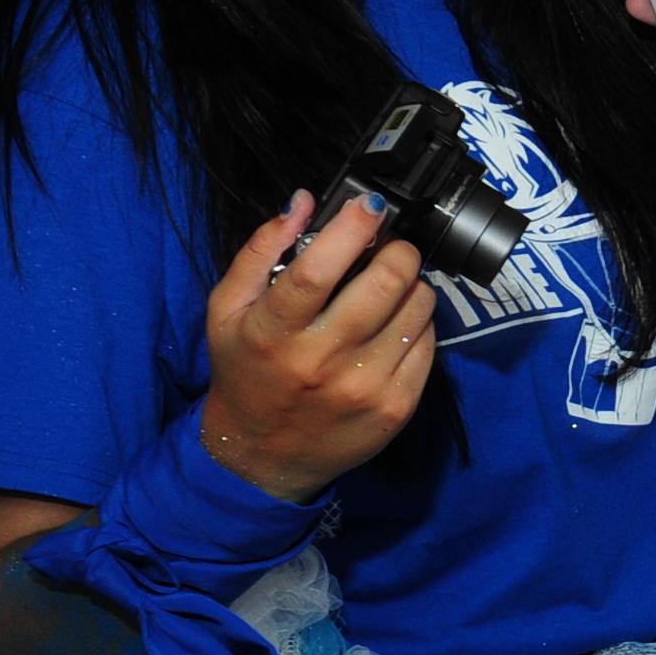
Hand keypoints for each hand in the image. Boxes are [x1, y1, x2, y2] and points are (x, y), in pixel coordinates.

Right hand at [201, 193, 434, 500]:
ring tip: (392, 289)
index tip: (370, 206)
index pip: (317, 271)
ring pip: (417, 311)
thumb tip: (302, 202)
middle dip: (398, 252)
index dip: (351, 230)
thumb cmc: (246, 369)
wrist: (263, 452)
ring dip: (413, 287)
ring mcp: (364, 388)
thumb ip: (258, 252)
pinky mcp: (397, 409)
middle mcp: (321, 363)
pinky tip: (395, 326)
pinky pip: (428, 346)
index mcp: (272, 333)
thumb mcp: (227, 310)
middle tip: (392, 248)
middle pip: (384, 286)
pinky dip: (419, 325)